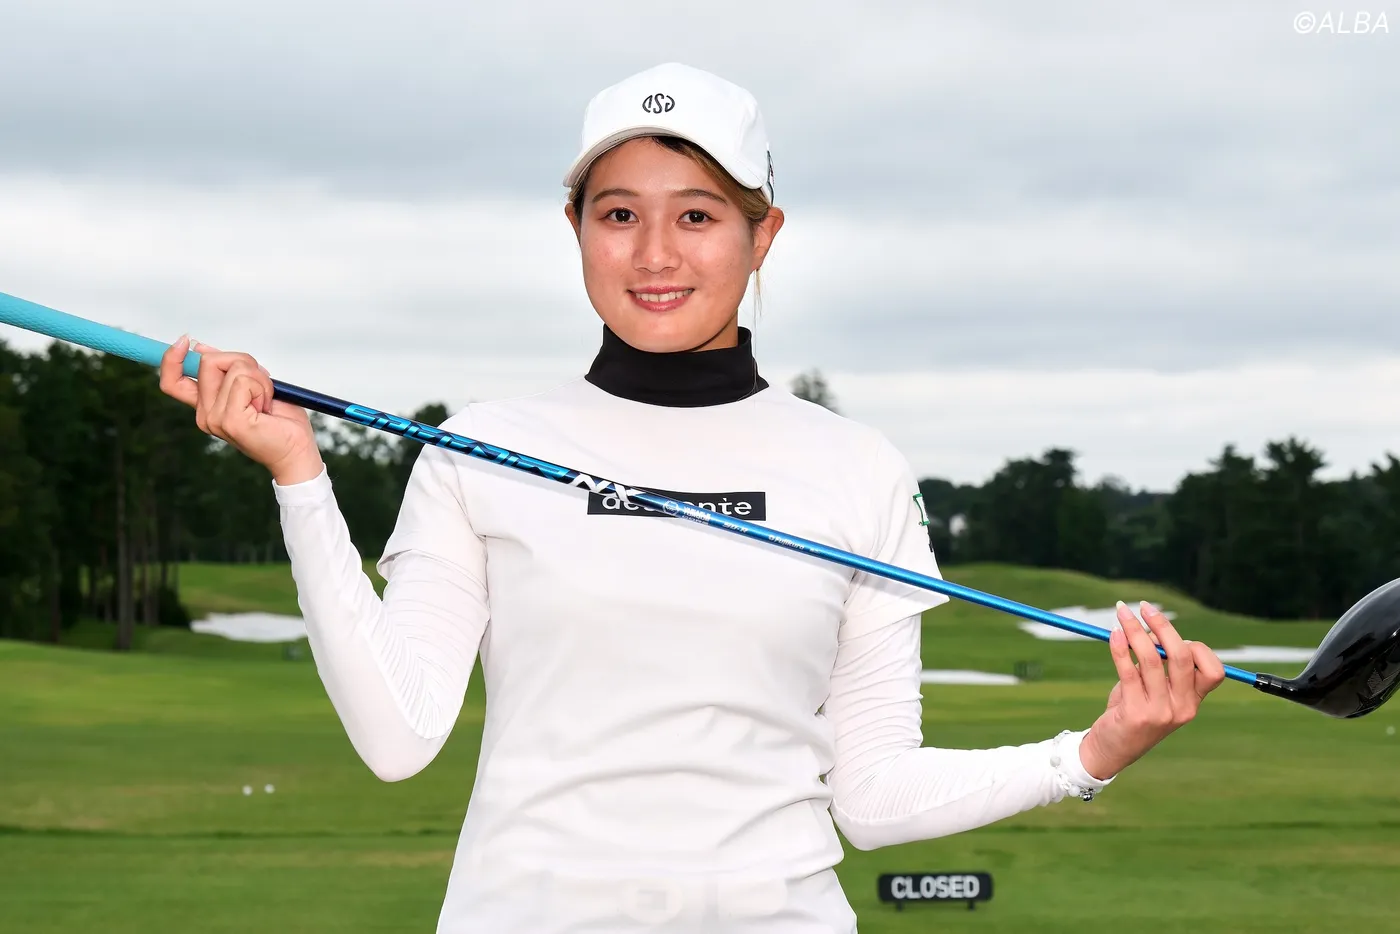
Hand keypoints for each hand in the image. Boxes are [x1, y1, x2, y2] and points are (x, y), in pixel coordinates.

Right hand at [158, 336, 322, 484]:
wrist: (297, 453)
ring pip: (233, 368)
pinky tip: (267, 408)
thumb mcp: (253, 386)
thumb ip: (229, 370)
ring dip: (259, 378)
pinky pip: (243, 381)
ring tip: (266, 402)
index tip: (185, 340)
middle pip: (209, 361)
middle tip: (262, 386)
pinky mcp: (229, 420)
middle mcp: (205, 414)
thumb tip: (200, 347)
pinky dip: (262, 387)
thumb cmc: (281, 422)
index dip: (171, 358)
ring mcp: (215, 419)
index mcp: (207, 407)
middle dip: (243, 362)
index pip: (171, 381)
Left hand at [1078, 601, 1225, 780]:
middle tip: (1144, 607)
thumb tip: (1151, 627)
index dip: (1196, 647)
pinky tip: (1113, 634)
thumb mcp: (1152, 688)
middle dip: (1163, 626)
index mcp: (1193, 702)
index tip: (1168, 634)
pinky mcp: (1136, 713)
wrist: (1111, 750)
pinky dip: (1120, 647)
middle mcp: (1182, 708)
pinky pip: (1128, 671)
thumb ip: (1158, 663)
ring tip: (1121, 613)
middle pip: (1183, 657)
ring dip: (1135, 630)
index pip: (1213, 670)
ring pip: (1152, 659)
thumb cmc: (1132, 711)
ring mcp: (1160, 713)